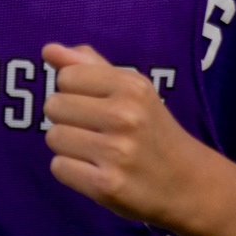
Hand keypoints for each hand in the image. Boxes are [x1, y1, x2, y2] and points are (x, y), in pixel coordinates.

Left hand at [41, 41, 217, 229]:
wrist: (187, 183)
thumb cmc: (151, 130)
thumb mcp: (132, 90)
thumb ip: (89, 66)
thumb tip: (49, 49)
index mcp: (131, 86)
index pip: (66, 77)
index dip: (74, 92)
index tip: (96, 106)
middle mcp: (125, 116)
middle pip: (54, 106)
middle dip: (67, 119)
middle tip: (94, 131)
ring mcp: (117, 153)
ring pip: (53, 137)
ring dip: (67, 146)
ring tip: (96, 152)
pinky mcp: (107, 185)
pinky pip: (58, 167)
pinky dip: (71, 171)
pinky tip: (95, 171)